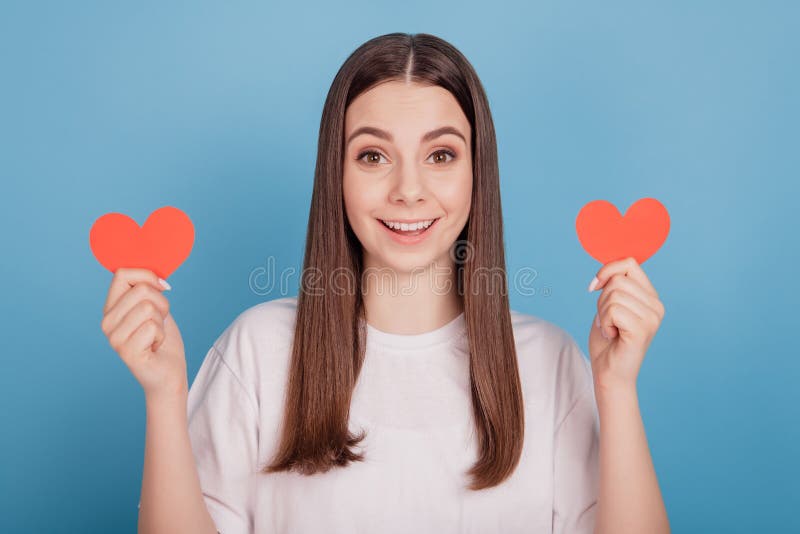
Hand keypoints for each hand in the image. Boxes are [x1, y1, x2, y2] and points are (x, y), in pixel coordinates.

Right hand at [100, 267, 187, 399]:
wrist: (168, 374)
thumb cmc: (163, 340)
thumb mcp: (155, 308)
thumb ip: (148, 289)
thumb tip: (152, 270)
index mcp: (111, 308)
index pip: (122, 273)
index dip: (147, 275)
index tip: (162, 288)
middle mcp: (107, 322)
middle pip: (141, 289)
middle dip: (161, 303)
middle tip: (160, 322)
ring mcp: (114, 338)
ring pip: (148, 307)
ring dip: (162, 321)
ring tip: (156, 336)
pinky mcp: (126, 351)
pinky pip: (153, 327)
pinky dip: (162, 336)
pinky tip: (154, 347)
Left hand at [587, 257, 664, 391]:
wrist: (609, 373)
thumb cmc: (607, 341)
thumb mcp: (609, 305)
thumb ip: (614, 285)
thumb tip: (609, 266)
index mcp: (651, 297)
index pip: (629, 263)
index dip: (607, 270)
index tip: (594, 286)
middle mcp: (657, 306)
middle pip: (618, 279)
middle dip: (601, 299)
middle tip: (606, 320)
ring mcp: (652, 318)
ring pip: (613, 294)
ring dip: (602, 313)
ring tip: (610, 329)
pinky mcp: (643, 329)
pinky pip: (613, 310)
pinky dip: (604, 323)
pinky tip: (612, 336)